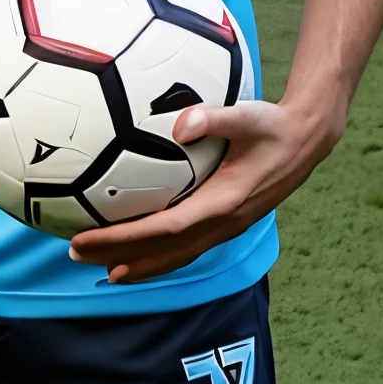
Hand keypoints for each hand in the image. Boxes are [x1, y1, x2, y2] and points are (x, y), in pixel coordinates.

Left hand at [68, 98, 343, 283]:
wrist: (308, 140)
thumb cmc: (275, 124)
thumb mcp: (250, 115)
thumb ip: (215, 118)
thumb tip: (179, 123)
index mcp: (224, 202)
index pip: (164, 229)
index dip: (124, 239)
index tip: (87, 238)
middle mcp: (223, 222)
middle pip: (163, 250)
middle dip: (118, 255)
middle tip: (74, 254)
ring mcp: (227, 226)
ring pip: (176, 255)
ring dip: (138, 262)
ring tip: (100, 268)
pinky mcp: (228, 221)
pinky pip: (187, 245)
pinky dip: (159, 253)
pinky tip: (139, 248)